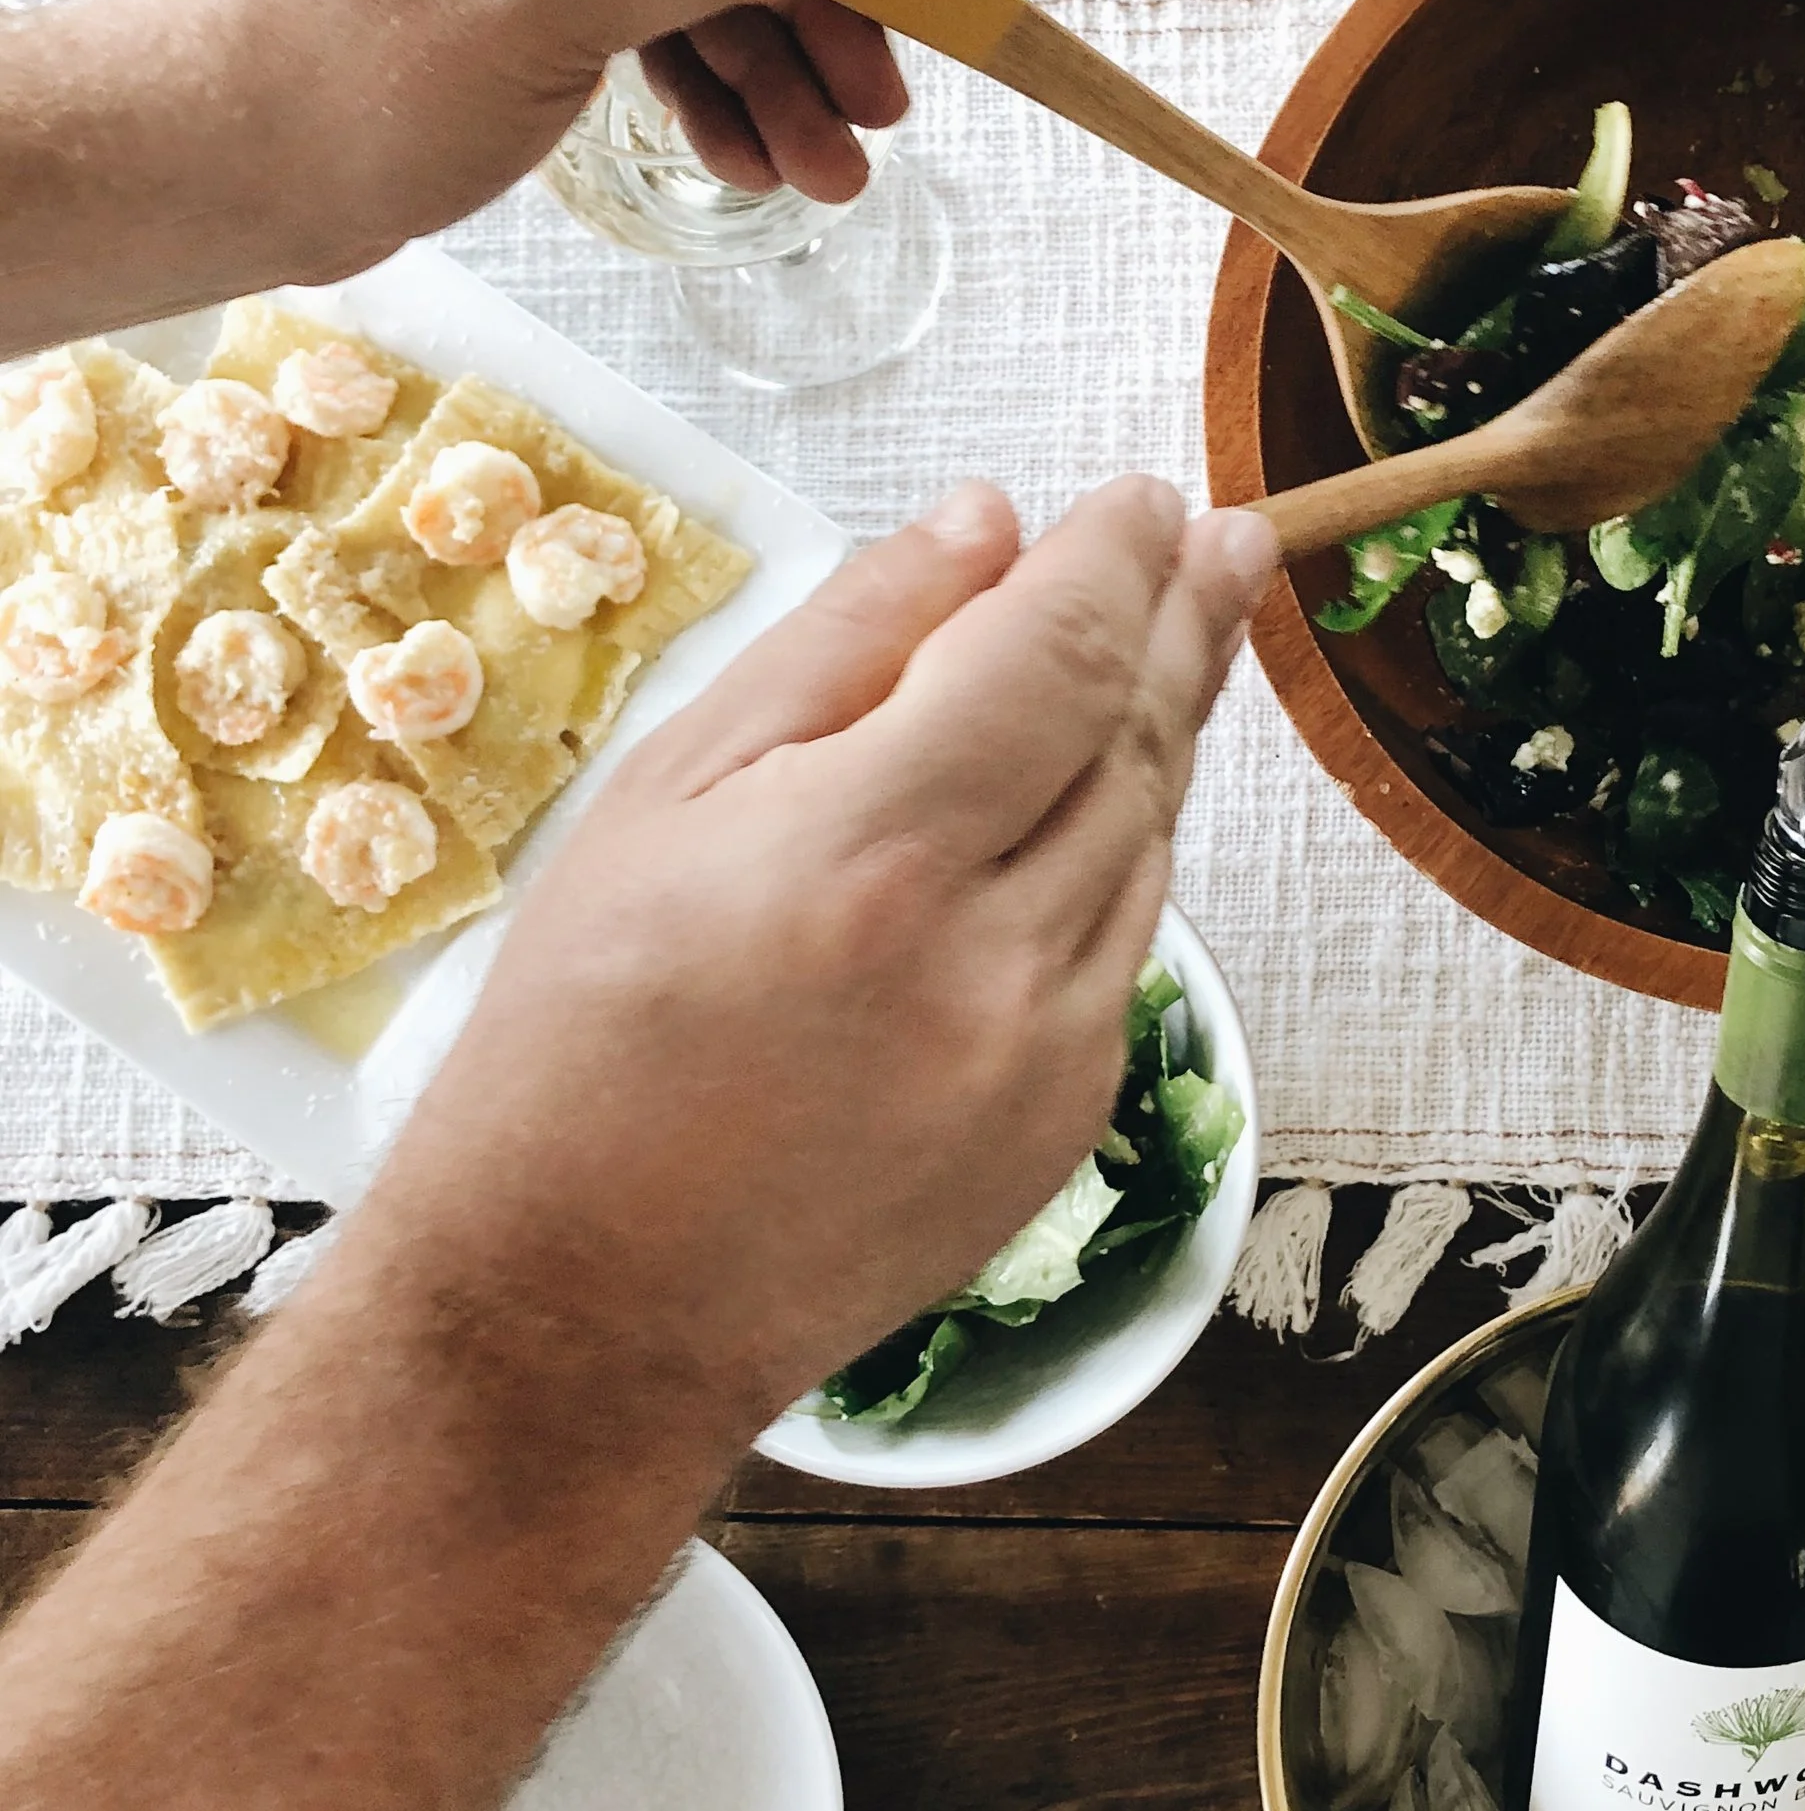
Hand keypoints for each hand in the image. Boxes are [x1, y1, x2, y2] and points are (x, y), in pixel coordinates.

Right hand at [358, 480, 1277, 1443]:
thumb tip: (986, 524)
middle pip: (1133, 741)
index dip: (1114, 560)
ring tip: (1172, 636)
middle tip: (1218, 538)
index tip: (1142, 500)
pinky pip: (1125, 945)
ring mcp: (1044, 1056)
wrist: (585, 1310)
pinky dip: (1120, 852)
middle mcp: (986, 958)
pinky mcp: (1065, 1124)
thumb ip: (842, 646)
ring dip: (1159, 732)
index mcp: (867, 854)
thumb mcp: (665, 796)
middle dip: (1179, 622)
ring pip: (1147, 843)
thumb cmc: (579, 1036)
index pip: (1054, 655)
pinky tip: (1097, 799)